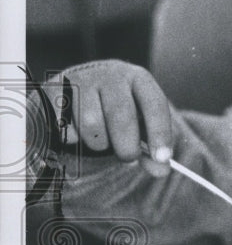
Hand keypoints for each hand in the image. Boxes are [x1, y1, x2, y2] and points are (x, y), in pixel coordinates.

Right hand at [41, 60, 173, 177]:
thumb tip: (161, 170)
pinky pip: (66, 127)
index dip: (160, 133)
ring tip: (101, 139)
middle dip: (127, 147)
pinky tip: (78, 129)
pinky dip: (75, 138)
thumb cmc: (117, 112)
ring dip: (99, 143)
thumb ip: (152, 150)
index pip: (154, 104)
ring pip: (92, 125)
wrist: (77, 91)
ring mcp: (82, 79)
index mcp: (138, 79)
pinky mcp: (57, 91)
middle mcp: (111, 74)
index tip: (162, 159)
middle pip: (122, 117)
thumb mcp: (139, 126)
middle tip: (128, 158)